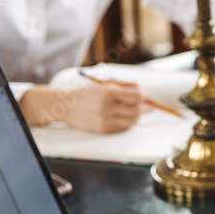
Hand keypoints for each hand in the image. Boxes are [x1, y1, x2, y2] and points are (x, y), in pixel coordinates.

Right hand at [21, 83, 151, 133]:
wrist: (66, 105)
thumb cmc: (88, 92)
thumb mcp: (106, 83)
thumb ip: (127, 86)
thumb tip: (146, 93)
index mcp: (108, 93)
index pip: (137, 96)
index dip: (146, 97)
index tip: (148, 97)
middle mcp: (107, 107)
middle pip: (137, 109)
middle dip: (145, 107)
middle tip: (146, 105)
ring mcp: (105, 120)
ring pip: (133, 120)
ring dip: (137, 115)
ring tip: (131, 110)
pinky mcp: (103, 129)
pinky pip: (124, 127)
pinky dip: (128, 122)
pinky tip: (122, 116)